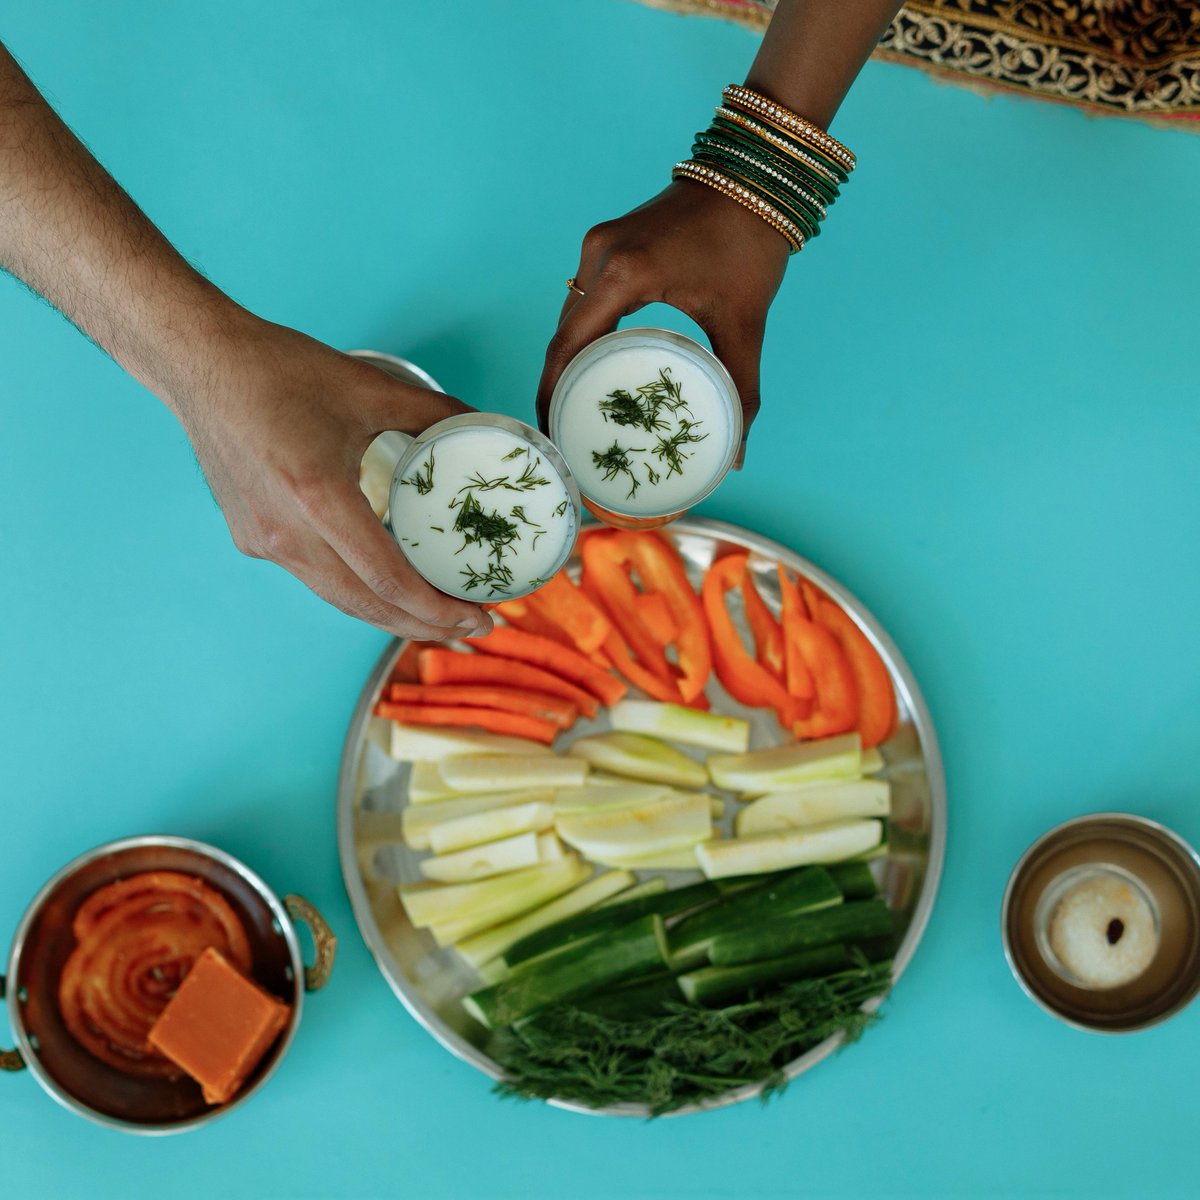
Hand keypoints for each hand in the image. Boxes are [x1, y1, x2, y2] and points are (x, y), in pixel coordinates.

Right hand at [173, 318, 493, 639]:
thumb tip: (482, 426)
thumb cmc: (278, 370)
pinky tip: (387, 583)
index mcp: (318, 498)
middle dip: (423, 626)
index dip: (437, 610)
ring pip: (338, 598)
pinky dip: (356, 588)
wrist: (200, 362)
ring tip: (437, 616)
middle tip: (473, 625)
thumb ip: (434, 413)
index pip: (387, 580)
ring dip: (390, 615)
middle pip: (365, 606)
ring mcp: (263, 540)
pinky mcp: (252, 538)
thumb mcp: (370, 388)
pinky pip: (314, 576)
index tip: (479, 616)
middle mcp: (286, 533)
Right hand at [537, 180, 789, 460]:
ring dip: (568, 360)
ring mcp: (600, 243)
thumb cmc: (751, 244)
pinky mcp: (609, 240)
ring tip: (573, 406)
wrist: (758, 174)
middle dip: (557, 385)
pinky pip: (584, 297)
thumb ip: (741, 389)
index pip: (568, 346)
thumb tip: (737, 455)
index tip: (551, 432)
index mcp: (624, 273)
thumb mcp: (744, 323)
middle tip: (562, 432)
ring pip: (570, 316)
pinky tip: (592, 365)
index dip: (552, 394)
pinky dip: (584, 334)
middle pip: (562, 334)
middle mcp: (600, 254)